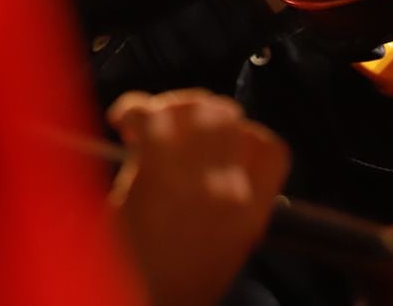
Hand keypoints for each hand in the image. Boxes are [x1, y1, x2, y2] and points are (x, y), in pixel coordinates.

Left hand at [108, 90, 290, 305]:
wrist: (142, 305)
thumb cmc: (169, 286)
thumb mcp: (221, 251)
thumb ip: (228, 205)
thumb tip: (214, 163)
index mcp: (251, 214)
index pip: (270, 149)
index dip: (245, 134)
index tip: (218, 139)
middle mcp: (230, 190)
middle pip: (227, 116)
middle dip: (199, 110)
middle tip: (171, 125)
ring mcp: (195, 178)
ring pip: (194, 108)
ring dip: (168, 106)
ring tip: (144, 123)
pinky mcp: (155, 170)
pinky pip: (151, 116)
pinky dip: (133, 108)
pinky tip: (123, 120)